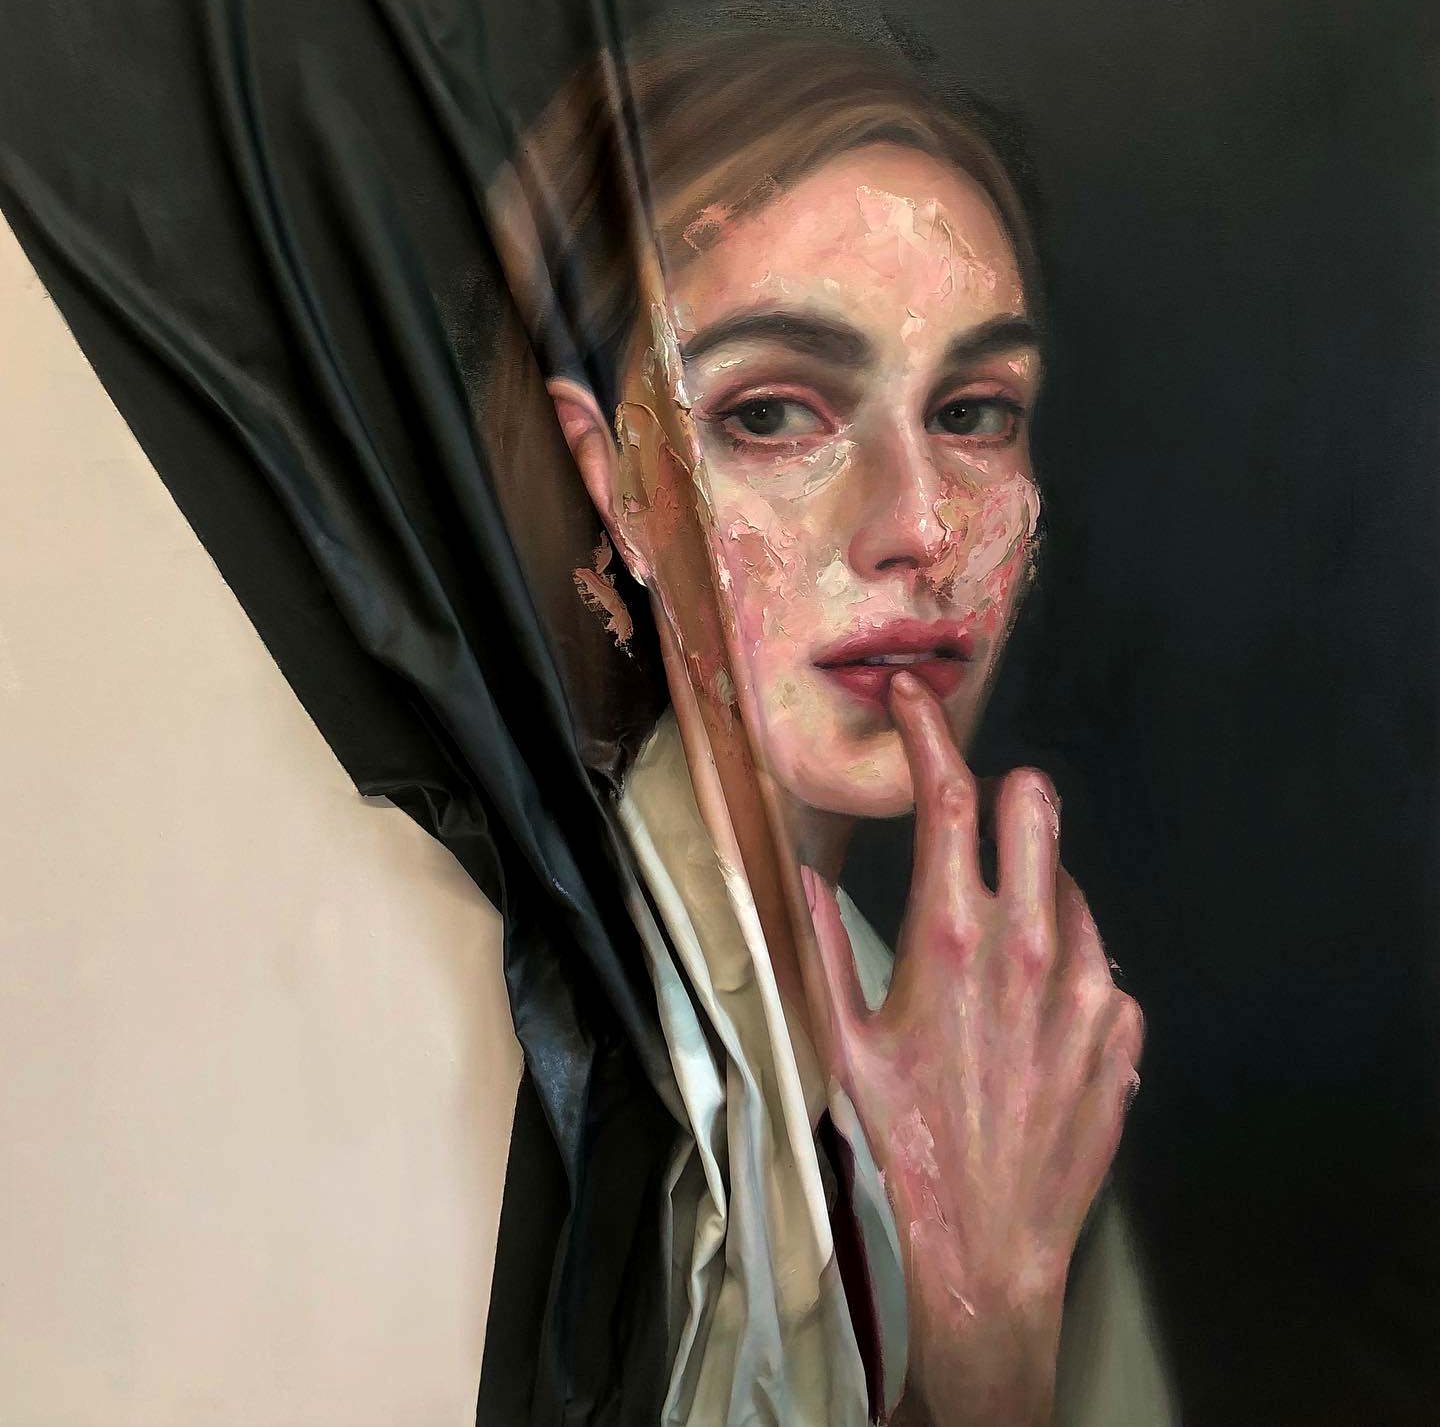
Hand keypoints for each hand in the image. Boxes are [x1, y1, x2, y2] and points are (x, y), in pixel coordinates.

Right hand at [803, 672, 1143, 1426]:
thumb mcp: (845, 1041)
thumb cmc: (905, 1138)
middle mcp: (1029, 942)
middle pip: (1035, 803)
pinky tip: (1032, 1020)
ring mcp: (1087, 981)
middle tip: (974, 827)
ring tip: (996, 962)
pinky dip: (1064, 965)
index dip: (929, 731)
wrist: (989, 1242)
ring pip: (1067, 880)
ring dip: (1032, 891)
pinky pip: (1096, 958)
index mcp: (948, 936)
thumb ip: (819, 945)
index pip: (947, 794)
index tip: (917, 699)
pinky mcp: (1122, 1023)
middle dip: (1003, 795)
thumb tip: (801, 870)